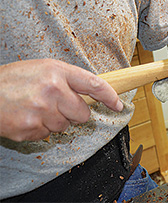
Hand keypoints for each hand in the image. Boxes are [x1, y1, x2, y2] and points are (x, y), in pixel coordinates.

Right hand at [0, 59, 122, 141]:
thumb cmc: (12, 80)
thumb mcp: (42, 68)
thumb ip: (68, 78)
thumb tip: (93, 92)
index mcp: (57, 71)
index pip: (95, 84)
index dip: (110, 96)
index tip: (118, 104)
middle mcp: (53, 90)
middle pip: (83, 113)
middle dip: (74, 113)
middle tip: (56, 105)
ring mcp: (41, 110)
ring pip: (65, 126)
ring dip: (55, 121)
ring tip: (35, 108)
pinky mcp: (30, 128)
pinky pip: (48, 135)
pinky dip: (40, 129)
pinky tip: (27, 117)